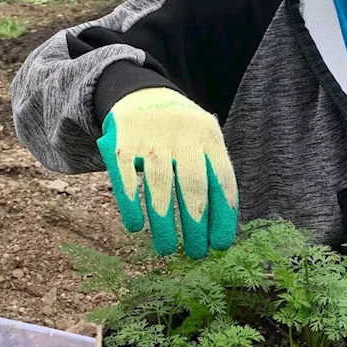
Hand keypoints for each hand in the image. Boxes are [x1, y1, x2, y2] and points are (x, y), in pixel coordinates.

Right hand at [96, 87, 237, 258]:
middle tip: (196, 253)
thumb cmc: (180, 131)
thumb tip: (220, 226)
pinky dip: (131, 203)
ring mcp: (151, 137)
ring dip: (164, 222)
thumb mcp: (203, 138)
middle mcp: (183, 135)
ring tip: (167, 249)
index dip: (223, 214)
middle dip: (196, 225)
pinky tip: (136, 227)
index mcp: (209, 137)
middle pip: (193, 185)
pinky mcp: (122, 142)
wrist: (141, 93)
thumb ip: (212, 171)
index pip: (221, 179)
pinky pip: (126, 177)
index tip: (221, 244)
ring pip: (160, 185)